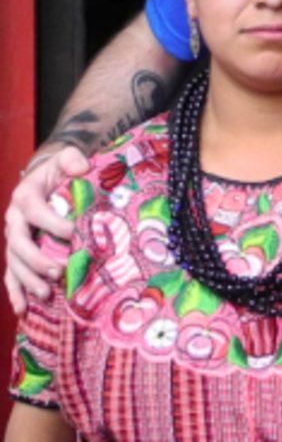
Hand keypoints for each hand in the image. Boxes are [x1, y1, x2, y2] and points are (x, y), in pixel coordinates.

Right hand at [5, 144, 89, 313]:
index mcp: (26, 196)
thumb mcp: (67, 158)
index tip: (75, 233)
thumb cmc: (61, 170)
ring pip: (14, 263)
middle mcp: (14, 219)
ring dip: (28, 280)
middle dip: (37, 259)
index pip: (35, 211)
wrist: (46, 178)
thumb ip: (72, 159)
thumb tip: (83, 168)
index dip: (53, 223)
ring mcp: (14, 238)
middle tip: (58, 271)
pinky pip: (11, 274)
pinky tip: (23, 310)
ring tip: (45, 294)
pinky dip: (15, 292)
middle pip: (19, 243)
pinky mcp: (17, 252)